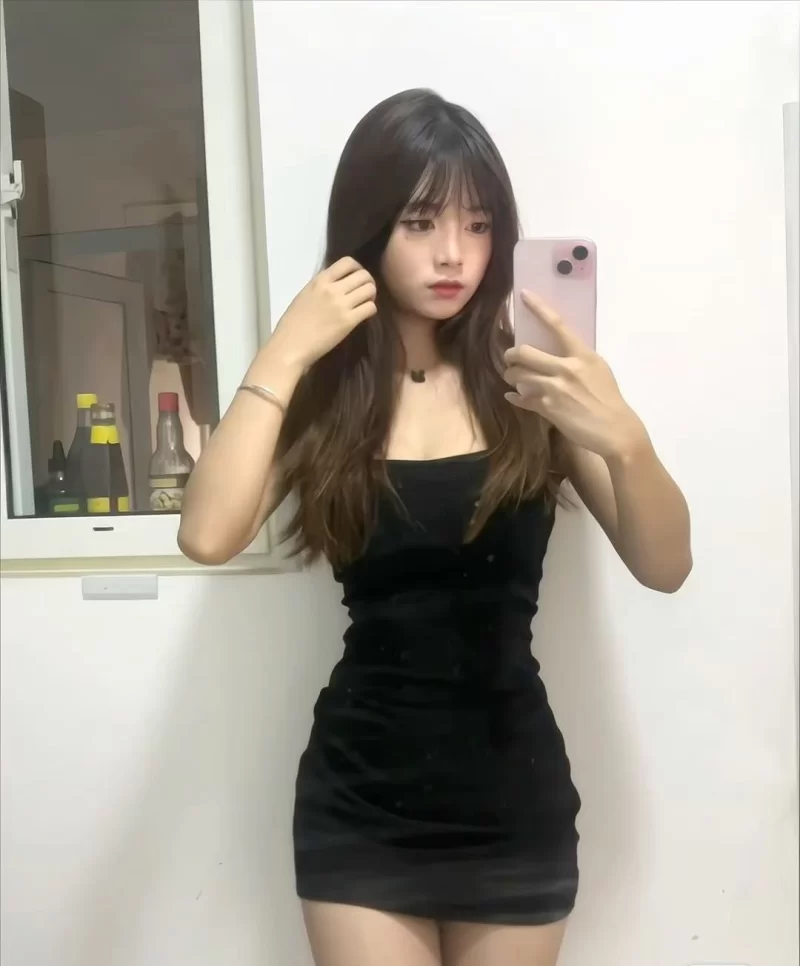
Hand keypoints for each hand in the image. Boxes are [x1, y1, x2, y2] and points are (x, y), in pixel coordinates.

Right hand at [268, 257, 376, 370]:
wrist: (290, 346)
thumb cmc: (292, 324)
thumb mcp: (305, 295)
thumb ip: (321, 287)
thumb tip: (337, 284)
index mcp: (320, 280)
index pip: (347, 262)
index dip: (358, 268)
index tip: (356, 278)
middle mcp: (332, 289)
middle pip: (363, 275)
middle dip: (368, 282)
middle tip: (364, 293)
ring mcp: (341, 305)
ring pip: (370, 289)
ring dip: (371, 296)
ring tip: (365, 303)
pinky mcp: (348, 321)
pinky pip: (370, 308)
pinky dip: (370, 310)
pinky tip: (363, 315)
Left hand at [504, 291, 643, 459]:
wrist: (615, 430)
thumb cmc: (609, 398)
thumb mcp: (598, 370)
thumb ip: (577, 360)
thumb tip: (557, 354)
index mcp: (582, 355)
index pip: (557, 325)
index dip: (538, 308)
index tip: (524, 294)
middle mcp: (566, 368)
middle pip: (524, 352)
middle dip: (511, 355)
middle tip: (511, 358)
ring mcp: (555, 389)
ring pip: (518, 375)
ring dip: (512, 376)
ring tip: (514, 378)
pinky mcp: (548, 408)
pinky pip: (522, 398)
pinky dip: (515, 397)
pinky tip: (513, 396)